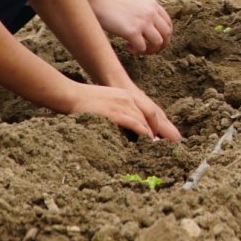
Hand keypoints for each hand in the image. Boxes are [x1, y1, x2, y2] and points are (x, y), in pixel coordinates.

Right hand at [68, 81, 182, 141]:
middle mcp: (128, 98)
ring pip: (145, 119)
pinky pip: (134, 122)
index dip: (159, 122)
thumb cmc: (85, 102)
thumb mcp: (108, 102)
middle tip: (170, 141)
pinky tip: (148, 138)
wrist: (71, 95)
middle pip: (152, 114)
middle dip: (162, 128)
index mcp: (127, 95)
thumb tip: (128, 128)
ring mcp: (122, 104)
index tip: (165, 134)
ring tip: (160, 144)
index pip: (150, 109)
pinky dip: (143, 131)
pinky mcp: (114, 112)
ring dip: (153, 132)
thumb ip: (120, 112)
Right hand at [86, 0, 172, 54]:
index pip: (168, 24)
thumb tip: (150, 31)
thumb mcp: (135, 3)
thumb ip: (145, 13)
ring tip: (137, 49)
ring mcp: (143, 22)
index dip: (164, 36)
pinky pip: (142, 48)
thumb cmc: (112, 3)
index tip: (156, 42)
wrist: (98, 0)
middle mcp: (151, 12)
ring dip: (149, 50)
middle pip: (166, 35)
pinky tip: (127, 47)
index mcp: (153, 5)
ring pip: (158, 43)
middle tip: (149, 50)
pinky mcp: (132, 31)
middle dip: (160, 46)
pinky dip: (136, 51)